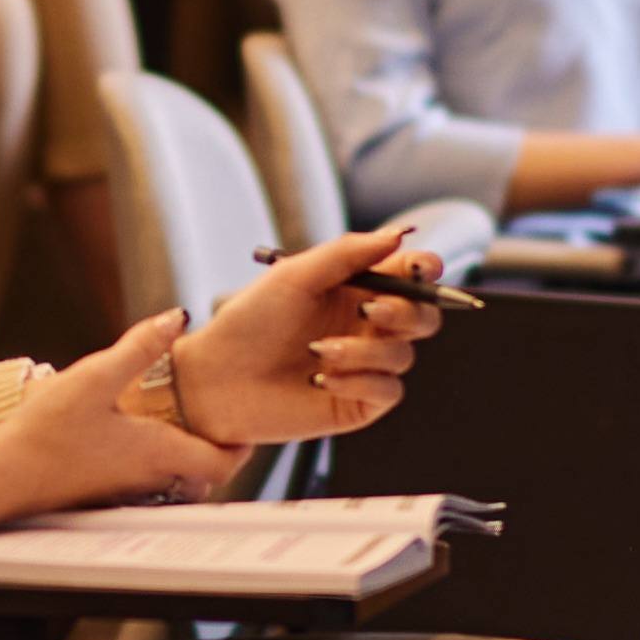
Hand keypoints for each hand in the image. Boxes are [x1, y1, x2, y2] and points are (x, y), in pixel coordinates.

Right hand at [0, 314, 246, 516]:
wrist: (2, 478)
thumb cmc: (44, 434)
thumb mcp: (94, 378)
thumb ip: (138, 348)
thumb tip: (176, 318)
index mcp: (158, 452)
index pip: (223, 464)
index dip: (242, 447)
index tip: (244, 424)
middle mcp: (149, 479)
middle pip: (203, 474)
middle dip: (217, 448)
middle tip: (218, 418)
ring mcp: (126, 490)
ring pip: (175, 478)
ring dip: (185, 452)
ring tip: (180, 420)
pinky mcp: (103, 492)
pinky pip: (145, 479)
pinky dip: (154, 459)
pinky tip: (132, 433)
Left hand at [171, 225, 440, 444]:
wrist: (215, 379)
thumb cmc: (248, 323)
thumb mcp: (294, 275)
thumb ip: (348, 253)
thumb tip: (398, 237)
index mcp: (357, 290)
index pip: (410, 277)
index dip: (425, 270)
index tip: (421, 268)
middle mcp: (366, 327)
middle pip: (422, 318)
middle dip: (406, 312)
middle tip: (370, 310)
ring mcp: (365, 365)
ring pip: (403, 355)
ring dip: (365, 351)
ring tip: (318, 351)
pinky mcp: (358, 402)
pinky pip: (388, 391)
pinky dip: (359, 381)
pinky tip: (320, 380)